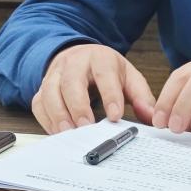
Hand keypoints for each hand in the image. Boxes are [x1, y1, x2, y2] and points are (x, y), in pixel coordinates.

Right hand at [32, 44, 155, 133]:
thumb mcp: (127, 76)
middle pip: (71, 82)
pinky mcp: (42, 88)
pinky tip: (58, 133)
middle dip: (79, 106)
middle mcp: (74, 63)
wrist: (80, 55)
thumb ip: (141, 96)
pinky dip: (46, 120)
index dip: (110, 95)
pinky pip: (39, 103)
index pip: (105, 74)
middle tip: (87, 128)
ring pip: (50, 92)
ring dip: (59, 115)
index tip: (115, 116)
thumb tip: (152, 117)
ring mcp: (55, 74)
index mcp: (100, 58)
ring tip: (69, 134)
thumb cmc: (105, 69)